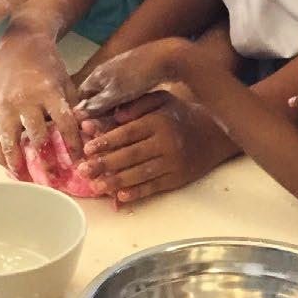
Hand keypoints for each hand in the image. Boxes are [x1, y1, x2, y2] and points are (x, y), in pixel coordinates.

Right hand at [0, 29, 80, 169]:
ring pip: (9, 141)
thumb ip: (72, 107)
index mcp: (48, 92)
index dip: (72, 144)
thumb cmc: (49, 65)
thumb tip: (82, 135)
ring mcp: (5, 105)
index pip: (64, 123)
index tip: (77, 161)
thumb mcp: (67, 81)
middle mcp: (25, 100)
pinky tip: (6, 166)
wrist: (20, 44)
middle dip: (45, 161)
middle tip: (53, 179)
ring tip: (24, 179)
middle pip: (35, 137)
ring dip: (16, 163)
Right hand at [75, 38, 192, 117]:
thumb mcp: (115, 94)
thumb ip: (96, 105)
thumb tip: (76, 115)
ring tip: (119, 124)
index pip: (81, 96)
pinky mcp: (135, 74)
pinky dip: (126, 103)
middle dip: (99, 113)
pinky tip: (134, 112)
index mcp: (96, 76)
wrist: (167, 57)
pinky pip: (125, 92)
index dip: (82, 112)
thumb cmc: (138, 76)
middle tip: (104, 130)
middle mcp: (105, 72)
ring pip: (111, 96)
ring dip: (113, 110)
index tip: (87, 128)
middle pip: (96, 96)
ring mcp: (121, 72)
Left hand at [77, 90, 231, 202]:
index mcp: (159, 121)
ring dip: (116, 181)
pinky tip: (121, 197)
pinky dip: (137, 192)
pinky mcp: (178, 178)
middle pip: (131, 155)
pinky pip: (155, 186)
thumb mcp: (161, 100)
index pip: (128, 132)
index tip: (88, 148)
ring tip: (96, 186)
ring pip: (140, 173)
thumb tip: (114, 116)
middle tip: (83, 170)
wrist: (213, 135)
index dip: (107, 140)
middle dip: (105, 163)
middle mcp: (167, 142)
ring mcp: (173, 162)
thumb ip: (137, 104)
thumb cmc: (179, 115)